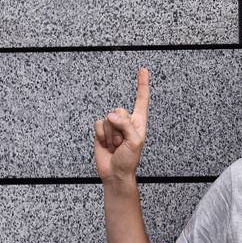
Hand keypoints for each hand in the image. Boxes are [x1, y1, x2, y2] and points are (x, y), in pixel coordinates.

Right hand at [95, 67, 150, 182]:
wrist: (115, 173)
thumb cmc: (129, 160)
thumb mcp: (134, 142)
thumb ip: (125, 126)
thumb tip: (111, 116)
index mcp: (139, 122)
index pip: (141, 99)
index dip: (142, 84)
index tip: (143, 70)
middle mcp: (126, 121)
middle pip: (119, 110)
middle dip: (119, 127)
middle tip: (121, 143)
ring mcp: (113, 126)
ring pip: (107, 119)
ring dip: (110, 135)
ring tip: (115, 146)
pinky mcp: (101, 131)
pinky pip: (98, 125)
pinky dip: (101, 136)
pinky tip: (106, 145)